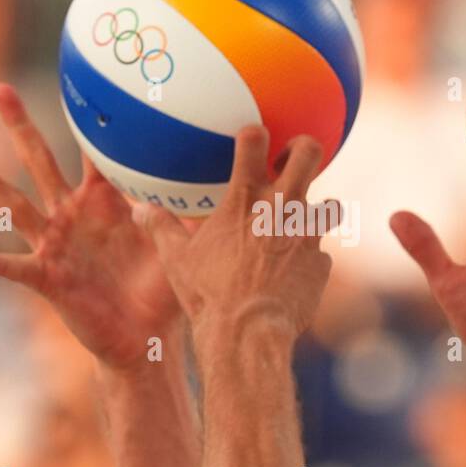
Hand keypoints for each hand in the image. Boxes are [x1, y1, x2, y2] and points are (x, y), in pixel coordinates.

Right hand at [0, 83, 181, 368]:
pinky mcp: (47, 278)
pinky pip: (17, 268)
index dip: (85, 120)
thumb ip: (193, 211)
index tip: (76, 80)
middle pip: (40, 161)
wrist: (144, 339)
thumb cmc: (162, 291)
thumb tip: (228, 176)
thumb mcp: (179, 245)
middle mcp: (71, 216)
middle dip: (20, 125)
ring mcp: (54, 245)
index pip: (91, 152)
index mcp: (102, 203)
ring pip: (14, 204)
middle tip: (1, 87)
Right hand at [132, 126, 335, 346]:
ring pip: (327, 206)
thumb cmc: (208, 293)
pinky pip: (319, 253)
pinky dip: (308, 259)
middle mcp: (283, 207)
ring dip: (315, 211)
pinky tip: (292, 274)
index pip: (254, 140)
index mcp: (245, 198)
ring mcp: (307, 234)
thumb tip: (138, 210)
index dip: (254, 133)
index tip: (252, 138)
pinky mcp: (321, 263)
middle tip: (291, 159)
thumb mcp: (177, 259)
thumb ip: (161, 228)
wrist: (247, 333)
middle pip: (310, 152)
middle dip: (305, 147)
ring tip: (298, 225)